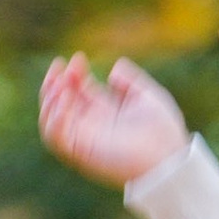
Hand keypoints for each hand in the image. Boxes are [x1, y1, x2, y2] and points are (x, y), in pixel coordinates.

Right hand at [38, 51, 190, 191]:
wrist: (168, 159)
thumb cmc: (164, 132)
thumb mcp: (148, 97)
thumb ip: (131, 82)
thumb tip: (115, 68)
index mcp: (105, 111)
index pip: (77, 91)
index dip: (72, 74)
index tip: (78, 58)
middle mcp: (91, 125)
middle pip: (60, 103)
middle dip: (55, 82)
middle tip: (60, 66)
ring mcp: (85, 139)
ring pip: (51, 120)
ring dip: (49, 100)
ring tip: (59, 83)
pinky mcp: (82, 153)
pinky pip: (56, 138)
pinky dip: (54, 120)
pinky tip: (63, 100)